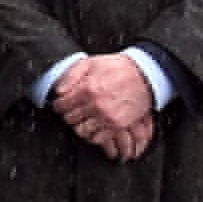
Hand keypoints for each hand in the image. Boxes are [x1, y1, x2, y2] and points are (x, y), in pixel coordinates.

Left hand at [48, 53, 162, 158]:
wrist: (144, 75)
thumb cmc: (117, 68)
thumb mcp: (90, 63)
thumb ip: (71, 75)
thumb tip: (58, 91)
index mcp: (87, 88)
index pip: (62, 105)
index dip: (59, 105)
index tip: (62, 104)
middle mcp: (96, 104)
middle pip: (69, 119)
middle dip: (68, 114)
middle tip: (73, 110)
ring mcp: (107, 116)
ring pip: (81, 131)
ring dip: (79, 125)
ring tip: (83, 118)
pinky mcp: (117, 125)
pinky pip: (96, 138)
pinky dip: (92, 134)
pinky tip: (93, 125)